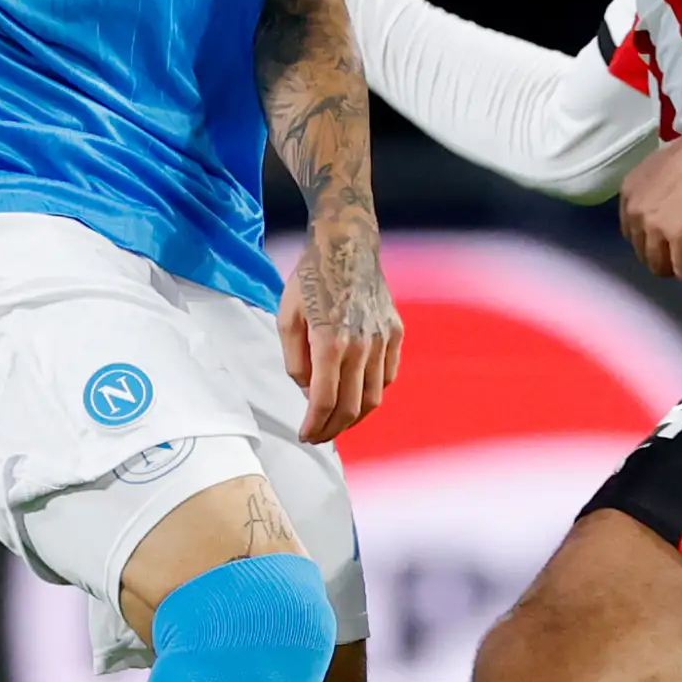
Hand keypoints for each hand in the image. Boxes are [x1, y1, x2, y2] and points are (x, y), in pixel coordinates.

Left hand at [277, 221, 402, 442]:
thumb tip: (306, 389)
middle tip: (319, 436)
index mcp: (330, 342)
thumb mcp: (286, 317)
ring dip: (355, 417)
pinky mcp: (395, 332)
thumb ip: (295, 360)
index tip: (306, 434)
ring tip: (338, 422)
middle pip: (351, 407)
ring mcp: (383, 339)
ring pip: (374, 397)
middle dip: (332, 429)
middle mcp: (361, 345)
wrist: (347, 245)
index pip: (324, 401)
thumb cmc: (311, 278)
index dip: (314, 425)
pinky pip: (388, 375)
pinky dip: (374, 393)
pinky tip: (358, 394)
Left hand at [621, 115, 681, 282]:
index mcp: (629, 193)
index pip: (635, 236)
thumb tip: (670, 218)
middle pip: (647, 255)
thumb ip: (657, 197)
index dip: (661, 240)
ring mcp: (655, 227)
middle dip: (673, 254)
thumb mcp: (663, 171)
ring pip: (663, 268)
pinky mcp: (680, 239)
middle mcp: (636, 212)